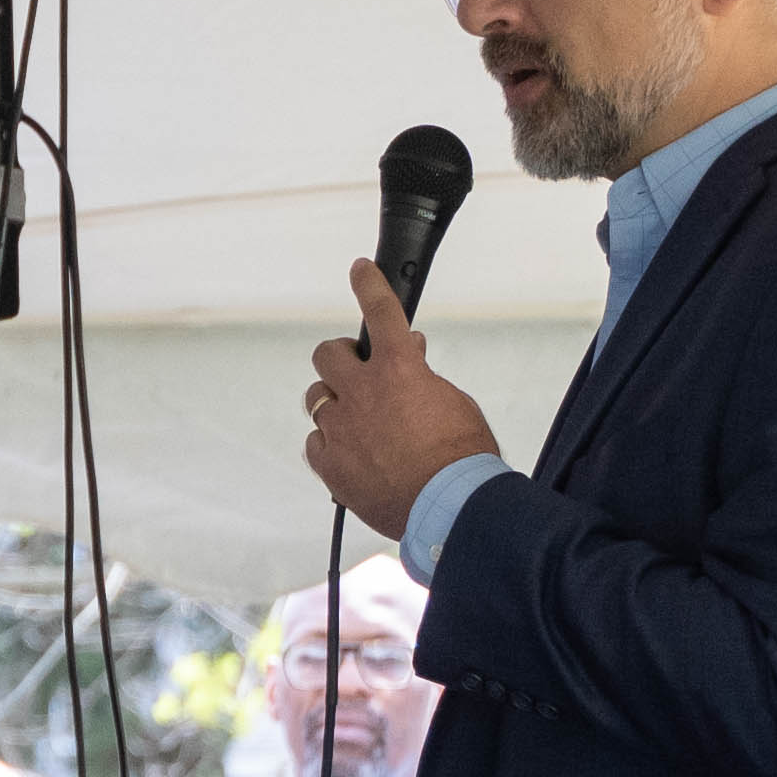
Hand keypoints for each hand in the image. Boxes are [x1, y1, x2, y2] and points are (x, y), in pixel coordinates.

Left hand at [296, 262, 501, 533]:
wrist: (448, 506)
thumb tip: (414, 358)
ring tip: (355, 420)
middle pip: (328, 355)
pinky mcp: (331, 465)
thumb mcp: (455, 403)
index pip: (380, 313)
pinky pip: (314, 444)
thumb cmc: (462, 458)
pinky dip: (328, 445)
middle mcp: (362, 393)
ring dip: (334, 402)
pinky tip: (347, 454)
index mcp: (399, 369)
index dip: (369, 284)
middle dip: (341, 358)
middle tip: (356, 371)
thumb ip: (425, 378)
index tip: (360, 270)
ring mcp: (341, 429)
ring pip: (317, 400)